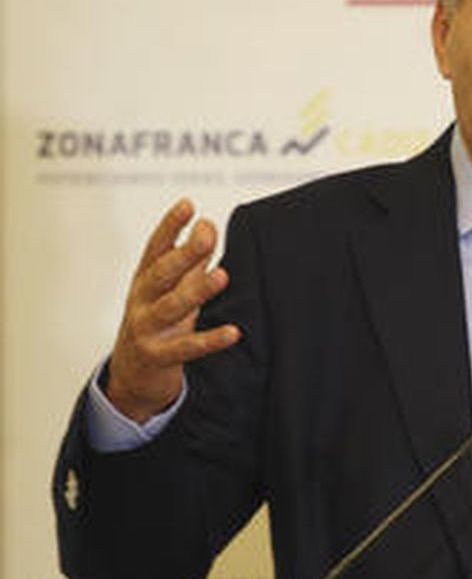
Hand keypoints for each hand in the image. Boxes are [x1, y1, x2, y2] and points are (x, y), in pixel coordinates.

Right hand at [105, 199, 240, 422]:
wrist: (132, 374)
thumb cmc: (157, 321)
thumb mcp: (170, 288)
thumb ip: (189, 260)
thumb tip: (207, 225)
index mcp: (145, 280)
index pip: (156, 248)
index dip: (170, 226)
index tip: (188, 204)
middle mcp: (141, 301)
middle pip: (161, 274)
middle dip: (184, 254)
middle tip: (207, 234)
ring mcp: (146, 329)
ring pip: (170, 307)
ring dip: (196, 291)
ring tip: (221, 276)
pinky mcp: (158, 357)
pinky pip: (186, 348)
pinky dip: (210, 341)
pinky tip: (233, 332)